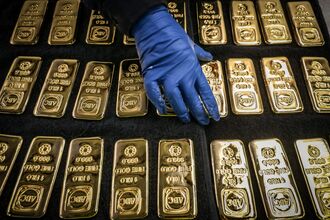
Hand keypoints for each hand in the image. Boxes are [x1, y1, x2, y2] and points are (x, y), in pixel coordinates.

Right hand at [132, 5, 219, 124]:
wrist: (155, 25)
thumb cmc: (174, 33)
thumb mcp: (191, 43)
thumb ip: (200, 53)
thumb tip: (208, 57)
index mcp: (193, 68)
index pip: (205, 91)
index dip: (211, 105)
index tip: (216, 116)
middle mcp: (182, 74)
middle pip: (193, 98)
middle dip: (199, 113)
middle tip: (203, 122)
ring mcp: (167, 74)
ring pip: (175, 98)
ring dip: (180, 110)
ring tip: (185, 119)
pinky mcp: (152, 73)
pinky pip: (154, 91)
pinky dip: (156, 100)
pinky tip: (161, 108)